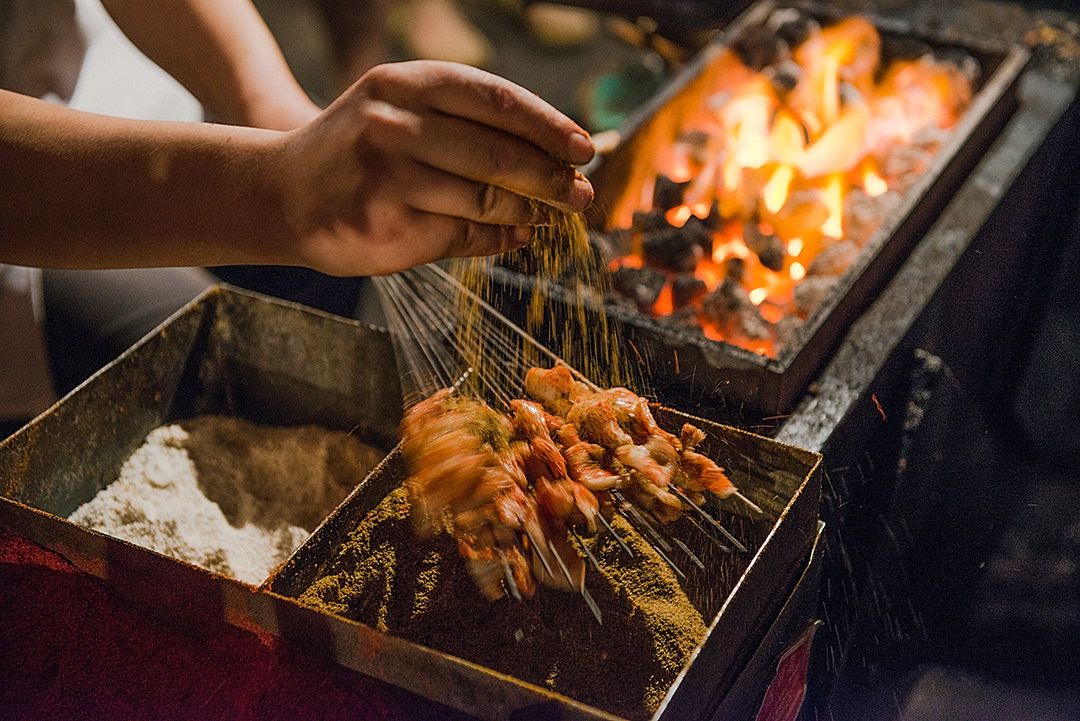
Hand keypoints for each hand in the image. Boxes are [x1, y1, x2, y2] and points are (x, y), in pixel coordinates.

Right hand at [271, 61, 594, 275]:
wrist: (281, 194)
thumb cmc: (356, 152)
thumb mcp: (400, 112)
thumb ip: (466, 126)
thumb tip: (549, 159)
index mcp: (407, 84)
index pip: (497, 99)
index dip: (549, 126)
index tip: (585, 149)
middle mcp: (396, 122)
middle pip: (499, 152)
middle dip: (551, 178)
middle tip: (581, 195)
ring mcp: (389, 174)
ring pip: (486, 197)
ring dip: (530, 211)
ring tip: (552, 216)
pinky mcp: (387, 223)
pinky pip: (463, 234)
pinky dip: (497, 238)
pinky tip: (514, 235)